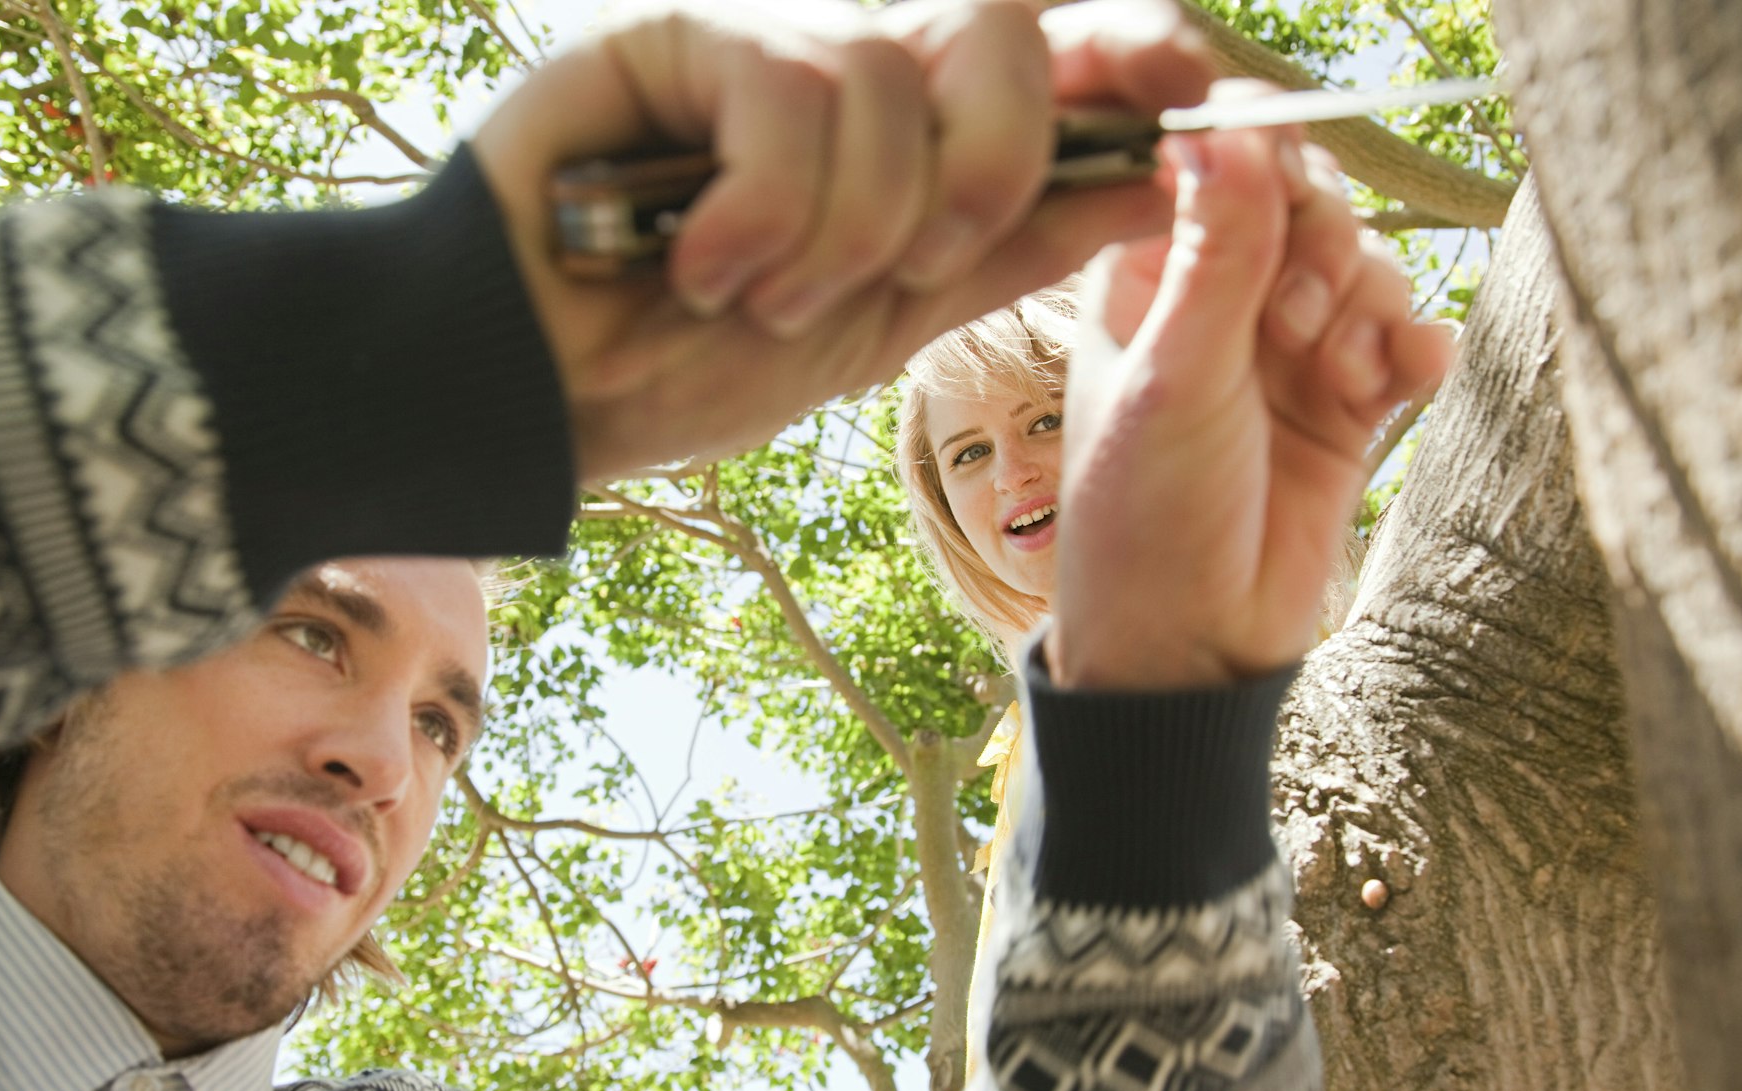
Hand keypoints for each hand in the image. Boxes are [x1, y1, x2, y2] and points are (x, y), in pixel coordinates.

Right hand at [472, 0, 1213, 481]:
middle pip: (996, 29)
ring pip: (887, 79)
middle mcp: (840, 64)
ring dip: (842, 232)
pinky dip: (762, 213)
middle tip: (914, 259)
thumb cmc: (690, 366)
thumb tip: (1155, 175)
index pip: (1044, 47)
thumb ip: (1009, 242)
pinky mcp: (670, 36)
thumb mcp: (887, 321)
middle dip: (986, 162)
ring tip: (755, 298)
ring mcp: (756, 40)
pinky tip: (698, 269)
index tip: (1202, 93)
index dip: (1131, 51)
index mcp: (904, 126)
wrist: (539, 402)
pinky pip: (785, 90)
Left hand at [1048, 113, 1454, 687]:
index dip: (1264, 165)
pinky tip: (1401, 384)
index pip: (1216, 170)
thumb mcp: (1176, 378)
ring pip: (1362, 266)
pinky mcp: (1344, 404)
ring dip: (1365, 308)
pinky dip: (1412, 350)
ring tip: (1333, 379)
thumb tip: (1228, 131)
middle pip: (1306, 206)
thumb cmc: (1144, 518)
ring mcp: (1284, 352)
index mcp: (1144, 280)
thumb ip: (1218, 256)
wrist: (1191, 647)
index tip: (1287, 195)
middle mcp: (1215, 305)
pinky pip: (1404, 338)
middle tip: (1298, 321)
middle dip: (1322, 247)